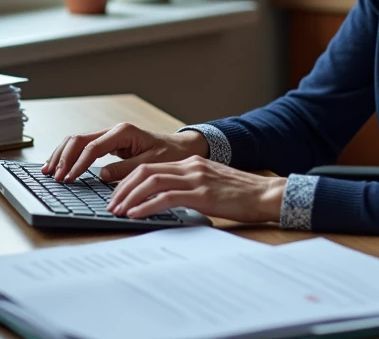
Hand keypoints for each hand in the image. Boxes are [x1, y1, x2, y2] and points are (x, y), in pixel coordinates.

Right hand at [41, 122, 208, 183]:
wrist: (180, 148)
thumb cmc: (169, 154)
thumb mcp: (151, 164)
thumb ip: (126, 169)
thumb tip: (102, 176)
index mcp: (123, 133)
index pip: (93, 148)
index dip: (78, 164)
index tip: (68, 179)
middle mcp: (113, 131)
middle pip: (79, 140)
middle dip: (63, 158)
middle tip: (54, 177)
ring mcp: (109, 136)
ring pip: (77, 141)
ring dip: (61, 155)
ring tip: (49, 171)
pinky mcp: (108, 144)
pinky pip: (83, 147)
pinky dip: (69, 155)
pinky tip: (59, 166)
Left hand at [107, 155, 286, 223]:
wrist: (267, 194)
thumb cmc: (242, 195)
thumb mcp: (211, 185)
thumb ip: (190, 188)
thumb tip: (166, 201)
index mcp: (191, 164)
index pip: (150, 167)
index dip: (129, 180)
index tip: (117, 195)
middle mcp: (190, 167)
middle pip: (145, 171)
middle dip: (123, 188)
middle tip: (111, 204)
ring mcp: (196, 179)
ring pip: (152, 182)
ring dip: (130, 197)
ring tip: (118, 210)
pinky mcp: (202, 194)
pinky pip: (166, 198)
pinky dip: (147, 205)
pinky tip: (136, 214)